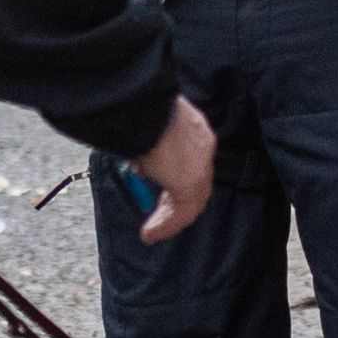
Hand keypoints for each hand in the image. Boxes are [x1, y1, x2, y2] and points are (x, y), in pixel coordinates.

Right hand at [129, 95, 216, 243]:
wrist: (145, 104)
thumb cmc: (138, 107)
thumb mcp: (145, 124)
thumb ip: (147, 143)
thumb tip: (135, 159)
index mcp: (194, 128)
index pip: (192, 159)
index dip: (176, 180)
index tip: (162, 191)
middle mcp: (202, 146)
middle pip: (194, 185)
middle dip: (174, 205)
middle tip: (158, 218)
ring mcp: (200, 166)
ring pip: (190, 202)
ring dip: (169, 220)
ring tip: (151, 232)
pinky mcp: (191, 183)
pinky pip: (183, 212)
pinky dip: (166, 225)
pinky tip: (151, 233)